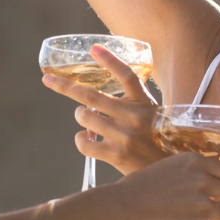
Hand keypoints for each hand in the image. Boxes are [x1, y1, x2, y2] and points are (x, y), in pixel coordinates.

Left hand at [42, 45, 166, 175]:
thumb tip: (99, 95)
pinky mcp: (116, 155)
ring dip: (81, 115)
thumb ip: (132, 102)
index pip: (127, 75)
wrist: (170, 171)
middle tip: (49, 80)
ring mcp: (124, 136)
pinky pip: (84, 143)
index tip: (93, 48)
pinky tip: (86, 138)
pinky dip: (81, 139)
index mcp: (144, 102)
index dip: (110, 60)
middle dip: (65, 86)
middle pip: (91, 95)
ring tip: (88, 118)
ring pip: (85, 117)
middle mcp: (134, 116)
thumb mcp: (152, 113)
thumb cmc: (158, 139)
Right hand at [107, 151, 219, 219]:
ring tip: (181, 216)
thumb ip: (187, 171)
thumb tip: (198, 178)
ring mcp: (202, 202)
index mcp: (194, 161)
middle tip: (195, 204)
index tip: (208, 187)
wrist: (123, 207)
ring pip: (216, 212)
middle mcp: (202, 178)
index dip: (216, 180)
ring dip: (203, 216)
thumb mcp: (166, 167)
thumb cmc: (137, 187)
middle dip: (212, 198)